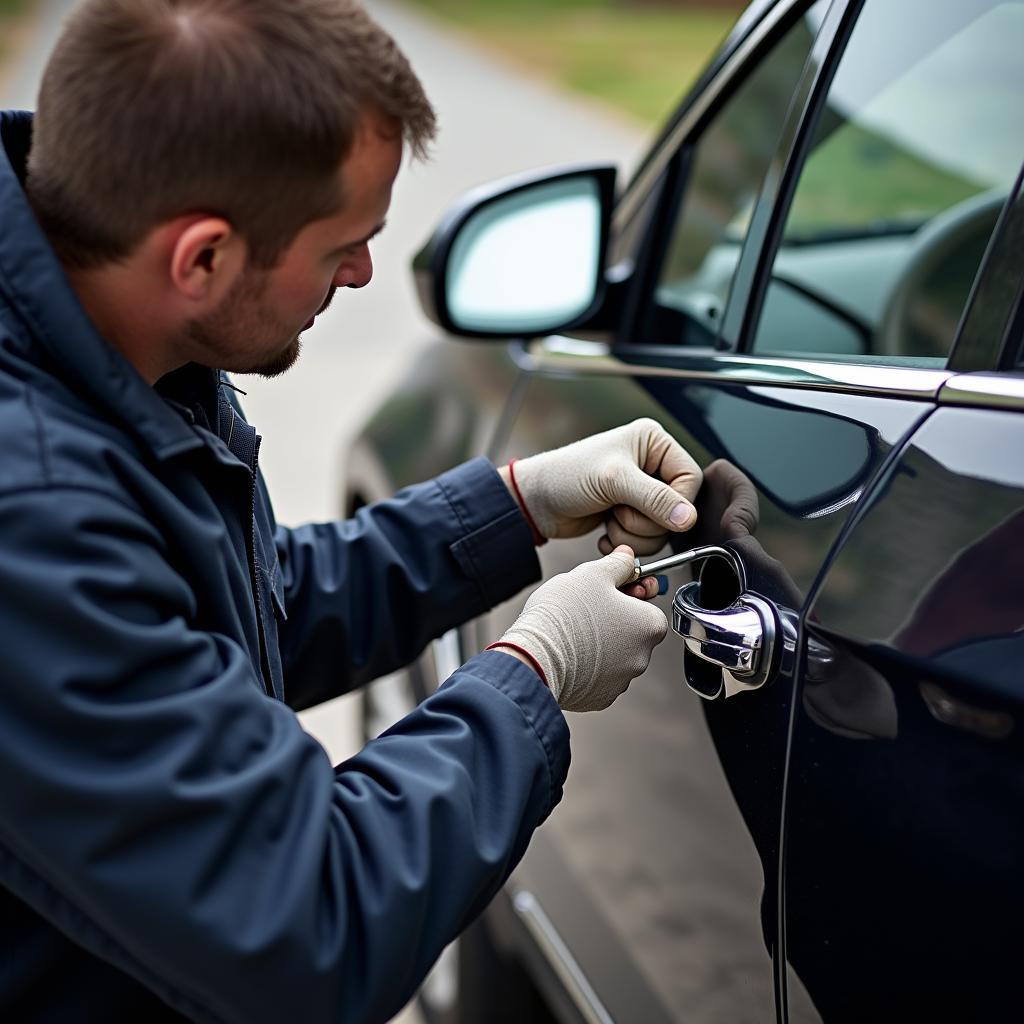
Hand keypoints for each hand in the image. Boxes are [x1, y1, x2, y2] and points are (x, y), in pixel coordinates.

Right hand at [490, 546, 667, 711]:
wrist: (535, 656)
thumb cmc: (566, 615)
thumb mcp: (593, 574)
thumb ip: (617, 564)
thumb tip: (626, 555)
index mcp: (649, 626)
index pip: (648, 605)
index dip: (629, 593)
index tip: (613, 588)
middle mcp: (642, 658)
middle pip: (631, 631)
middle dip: (613, 619)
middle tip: (587, 608)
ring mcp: (620, 681)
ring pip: (613, 655)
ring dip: (599, 643)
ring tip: (572, 630)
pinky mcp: (598, 698)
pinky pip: (596, 676)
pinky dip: (585, 665)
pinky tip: (568, 651)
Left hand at [503, 418, 701, 554]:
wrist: (537, 501)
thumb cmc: (566, 476)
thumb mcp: (613, 482)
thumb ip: (654, 499)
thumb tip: (688, 517)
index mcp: (653, 442)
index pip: (690, 478)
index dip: (676, 503)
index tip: (652, 513)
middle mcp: (651, 464)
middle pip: (678, 507)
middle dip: (647, 520)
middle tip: (618, 511)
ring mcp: (640, 491)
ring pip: (662, 528)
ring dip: (634, 533)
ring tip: (609, 519)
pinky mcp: (630, 512)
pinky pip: (646, 538)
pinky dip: (626, 540)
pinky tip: (605, 530)